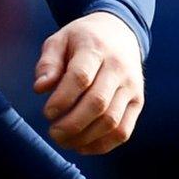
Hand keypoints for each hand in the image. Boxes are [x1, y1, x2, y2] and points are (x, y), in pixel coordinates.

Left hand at [36, 12, 145, 153]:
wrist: (120, 32)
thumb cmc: (82, 40)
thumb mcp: (60, 40)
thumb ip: (48, 63)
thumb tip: (40, 88)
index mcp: (96, 48)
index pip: (81, 77)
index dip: (62, 99)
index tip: (47, 113)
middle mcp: (118, 68)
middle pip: (97, 103)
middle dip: (72, 124)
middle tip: (53, 133)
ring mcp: (131, 86)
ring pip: (111, 121)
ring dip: (85, 138)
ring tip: (64, 141)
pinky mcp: (138, 102)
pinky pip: (124, 131)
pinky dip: (102, 145)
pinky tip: (82, 146)